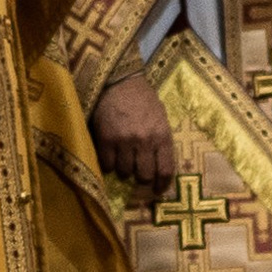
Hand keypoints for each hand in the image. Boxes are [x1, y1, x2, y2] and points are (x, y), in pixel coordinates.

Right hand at [93, 69, 176, 191]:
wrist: (119, 81)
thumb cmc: (142, 98)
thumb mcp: (160, 116)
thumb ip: (161, 139)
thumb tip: (159, 164)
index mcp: (162, 135)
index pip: (165, 170)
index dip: (162, 185)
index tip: (158, 191)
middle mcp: (145, 141)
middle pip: (144, 176)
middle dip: (141, 178)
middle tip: (137, 173)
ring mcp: (125, 141)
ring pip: (124, 172)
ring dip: (123, 170)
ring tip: (122, 160)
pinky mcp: (106, 139)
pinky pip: (107, 164)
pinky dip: (108, 164)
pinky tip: (110, 156)